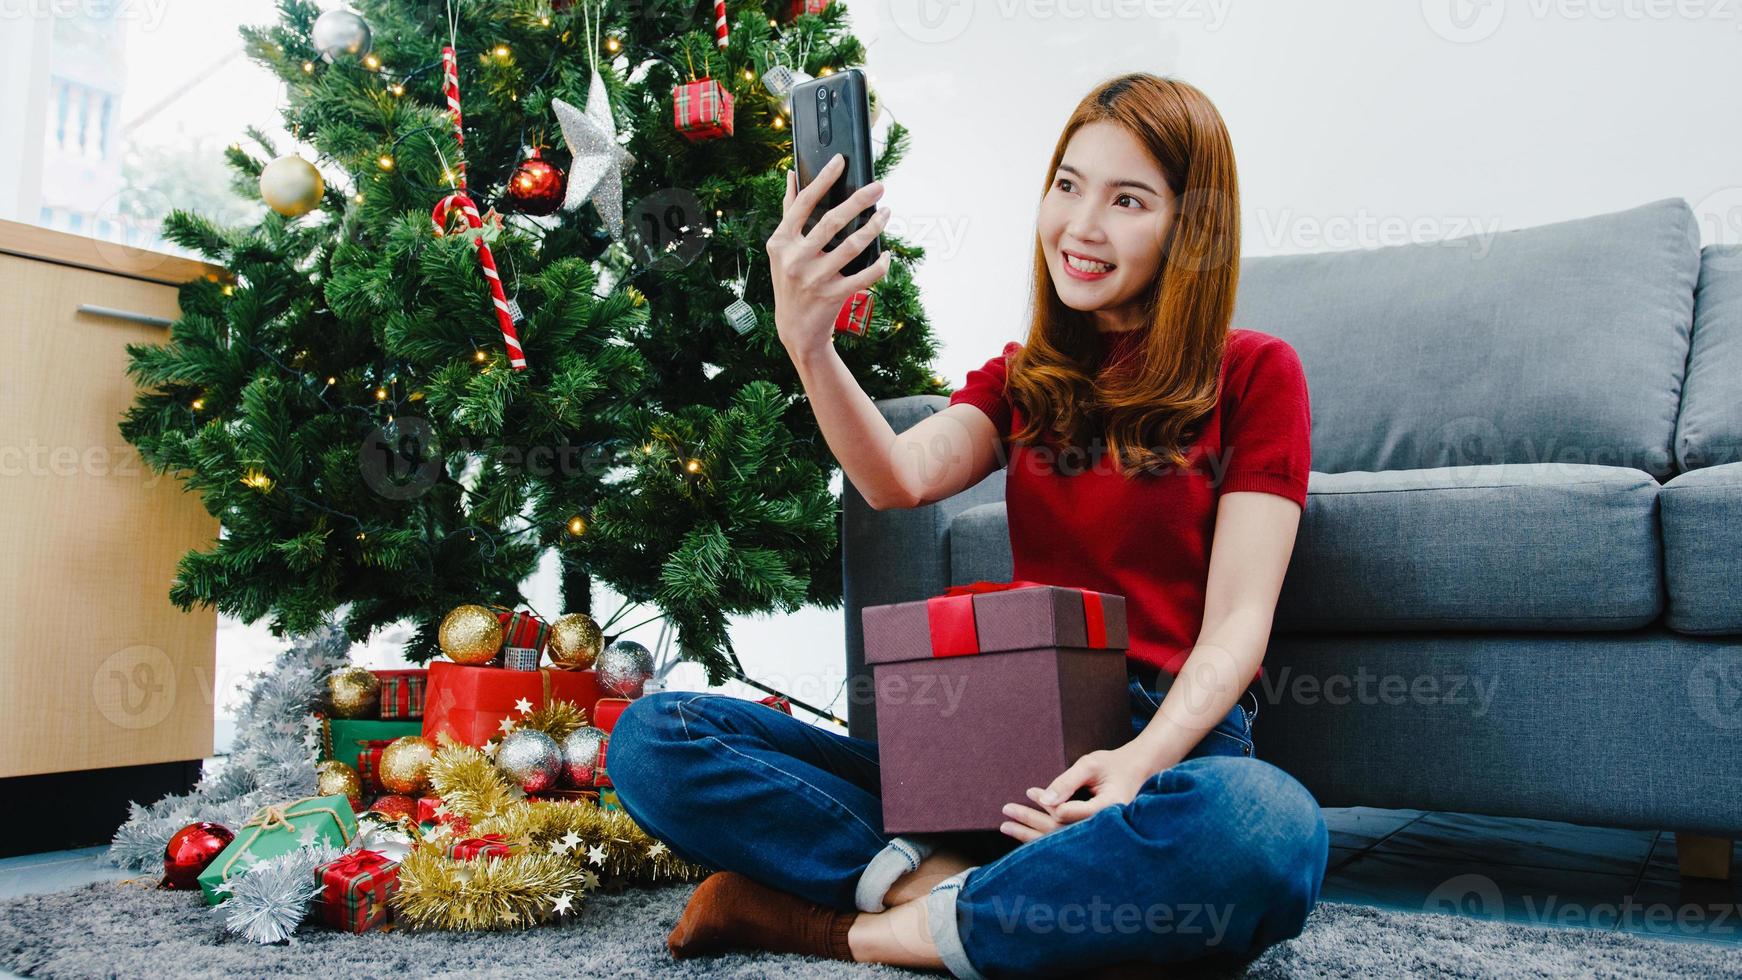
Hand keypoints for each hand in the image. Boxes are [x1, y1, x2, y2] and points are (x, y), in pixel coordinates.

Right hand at [767, 152, 893, 362]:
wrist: (795, 328)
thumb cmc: (789, 279)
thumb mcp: (781, 248)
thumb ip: (788, 210)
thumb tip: (791, 174)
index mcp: (781, 242)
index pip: (803, 203)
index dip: (822, 180)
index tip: (840, 161)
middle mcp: (795, 259)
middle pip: (832, 222)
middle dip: (859, 200)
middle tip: (879, 187)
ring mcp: (814, 279)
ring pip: (852, 247)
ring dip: (873, 227)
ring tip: (886, 213)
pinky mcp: (833, 296)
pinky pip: (864, 276)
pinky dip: (880, 264)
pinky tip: (887, 253)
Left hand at [999, 745, 1155, 843]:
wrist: (1140, 773)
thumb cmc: (1115, 765)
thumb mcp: (1090, 765)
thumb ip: (1067, 782)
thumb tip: (1043, 799)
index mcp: (1109, 810)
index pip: (1069, 814)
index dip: (1046, 806)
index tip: (1029, 792)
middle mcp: (1106, 830)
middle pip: (1061, 833)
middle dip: (1029, 825)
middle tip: (1005, 815)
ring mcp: (1101, 837)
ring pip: (1061, 841)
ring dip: (1032, 834)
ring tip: (1006, 826)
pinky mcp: (1095, 838)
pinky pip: (1066, 840)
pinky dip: (1044, 837)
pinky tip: (1024, 833)